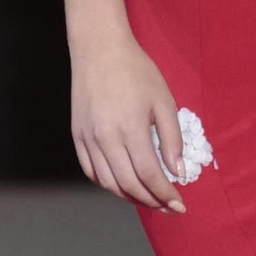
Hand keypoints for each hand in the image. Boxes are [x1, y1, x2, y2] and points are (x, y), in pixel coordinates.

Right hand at [70, 29, 186, 213]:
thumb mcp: (163, 100)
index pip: (149, 174)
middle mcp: (105, 138)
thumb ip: (172, 139)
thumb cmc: (136, 70)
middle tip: (167, 206)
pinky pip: (91, 170)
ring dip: (129, 196)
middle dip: (151, 200)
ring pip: (108, 182)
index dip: (165, 194)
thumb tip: (177, 172)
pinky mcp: (77, 136)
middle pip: (128, 184)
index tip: (179, 205)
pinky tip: (122, 185)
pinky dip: (107, 184)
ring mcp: (87, 138)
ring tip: (148, 198)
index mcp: (130, 128)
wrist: (99, 49)